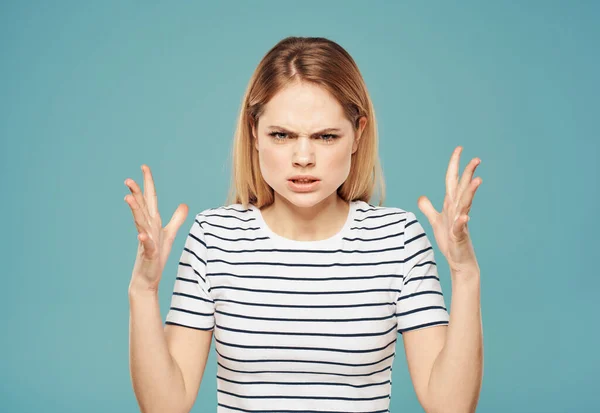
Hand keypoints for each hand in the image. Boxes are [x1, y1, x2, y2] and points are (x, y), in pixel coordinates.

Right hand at [124, 165, 187, 292]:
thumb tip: (184, 204)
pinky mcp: (149, 254)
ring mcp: (147, 240)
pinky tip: (142, 235)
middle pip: (142, 207)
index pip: (150, 198)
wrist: (147, 278)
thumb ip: (177, 219)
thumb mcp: (170, 234)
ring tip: (128, 198)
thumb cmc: (156, 256)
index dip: (148, 183)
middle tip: (128, 179)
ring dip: (135, 210)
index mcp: (153, 222)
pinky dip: (144, 240)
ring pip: (141, 222)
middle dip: (136, 192)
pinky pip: (147, 245)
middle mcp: (148, 228)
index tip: (144, 167)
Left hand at [417, 146, 481, 274]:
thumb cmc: (449, 239)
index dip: (454, 164)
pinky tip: (465, 218)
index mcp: (451, 204)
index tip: (459, 149)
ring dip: (470, 192)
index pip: (453, 180)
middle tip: (476, 158)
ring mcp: (459, 222)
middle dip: (468, 173)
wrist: (458, 259)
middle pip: (462, 187)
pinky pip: (460, 227)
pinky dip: (462, 222)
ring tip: (477, 180)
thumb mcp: (435, 221)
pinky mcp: (459, 235)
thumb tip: (421, 196)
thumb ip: (428, 208)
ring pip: (465, 204)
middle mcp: (457, 210)